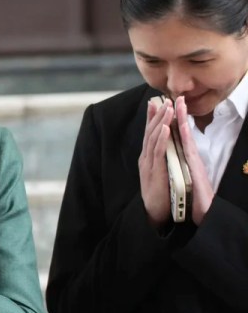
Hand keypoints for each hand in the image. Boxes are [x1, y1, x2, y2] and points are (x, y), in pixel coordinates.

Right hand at [139, 98, 174, 226]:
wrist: (152, 213)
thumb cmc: (159, 194)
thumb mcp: (158, 173)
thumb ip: (159, 159)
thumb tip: (163, 146)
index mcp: (147, 158)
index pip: (149, 133)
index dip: (151, 117)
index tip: (155, 102)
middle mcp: (145, 158)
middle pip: (150, 132)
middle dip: (157, 115)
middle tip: (164, 99)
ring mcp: (148, 164)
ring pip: (153, 138)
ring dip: (160, 122)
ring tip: (167, 108)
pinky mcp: (154, 171)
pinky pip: (158, 152)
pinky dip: (161, 139)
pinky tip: (164, 128)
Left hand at [174, 96, 213, 224]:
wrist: (204, 213)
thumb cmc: (194, 197)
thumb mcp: (183, 177)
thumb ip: (181, 166)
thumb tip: (178, 157)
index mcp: (185, 158)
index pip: (177, 136)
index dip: (173, 122)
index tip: (168, 107)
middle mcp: (190, 157)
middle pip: (182, 131)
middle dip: (179, 114)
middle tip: (176, 96)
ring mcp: (193, 161)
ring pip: (186, 136)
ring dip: (183, 118)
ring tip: (179, 102)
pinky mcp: (195, 168)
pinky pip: (189, 149)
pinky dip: (185, 136)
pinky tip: (181, 125)